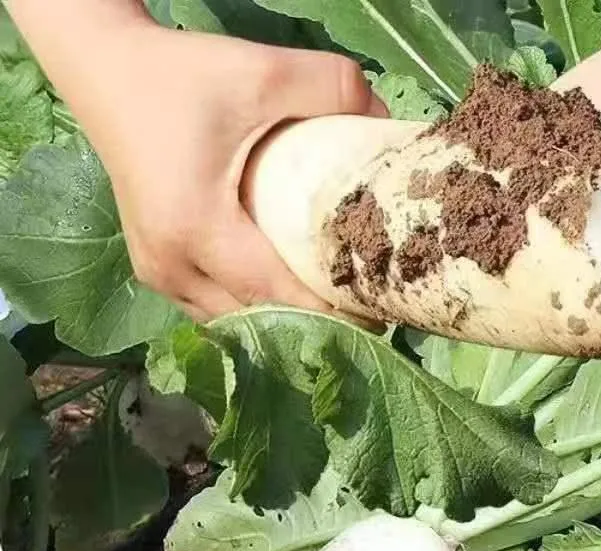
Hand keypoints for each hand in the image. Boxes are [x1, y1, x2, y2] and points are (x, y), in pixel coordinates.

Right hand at [77, 24, 386, 320]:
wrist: (107, 70)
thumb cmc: (181, 77)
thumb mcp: (261, 73)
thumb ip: (333, 89)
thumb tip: (385, 117)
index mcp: (197, 229)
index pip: (279, 294)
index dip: (331, 312)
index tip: (379, 312)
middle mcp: (173, 265)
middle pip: (260, 316)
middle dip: (314, 321)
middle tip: (366, 308)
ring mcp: (159, 274)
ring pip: (236, 320)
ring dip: (282, 320)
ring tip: (331, 306)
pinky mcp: (154, 270)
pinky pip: (214, 308)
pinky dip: (252, 308)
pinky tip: (286, 297)